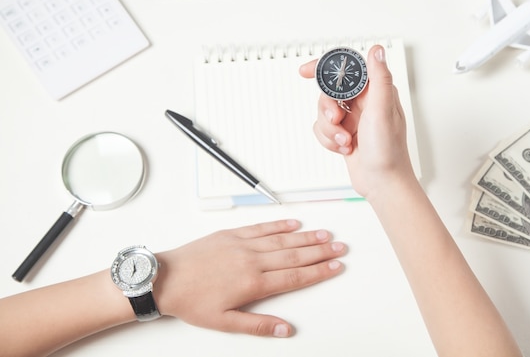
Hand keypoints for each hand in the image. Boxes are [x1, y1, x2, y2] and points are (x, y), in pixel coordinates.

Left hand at [154, 219, 344, 337]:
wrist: (165, 279)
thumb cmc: (191, 301)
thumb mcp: (224, 322)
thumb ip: (259, 325)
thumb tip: (286, 330)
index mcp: (253, 283)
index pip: (295, 277)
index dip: (318, 272)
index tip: (335, 267)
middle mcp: (252, 260)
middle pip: (294, 255)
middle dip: (320, 252)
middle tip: (339, 248)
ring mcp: (242, 244)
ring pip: (282, 240)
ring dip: (306, 237)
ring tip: (325, 235)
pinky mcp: (231, 234)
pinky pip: (261, 227)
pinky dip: (280, 225)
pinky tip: (294, 224)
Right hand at [299, 45, 413, 198]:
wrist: (382, 184)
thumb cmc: (389, 151)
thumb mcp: (383, 110)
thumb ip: (378, 78)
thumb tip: (376, 51)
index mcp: (376, 91)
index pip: (347, 70)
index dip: (325, 68)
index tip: (306, 71)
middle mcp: (364, 103)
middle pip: (329, 92)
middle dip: (327, 109)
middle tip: (336, 119)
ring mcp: (353, 119)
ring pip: (323, 112)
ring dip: (330, 129)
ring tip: (345, 140)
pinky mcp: (343, 133)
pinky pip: (322, 129)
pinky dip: (329, 140)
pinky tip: (344, 148)